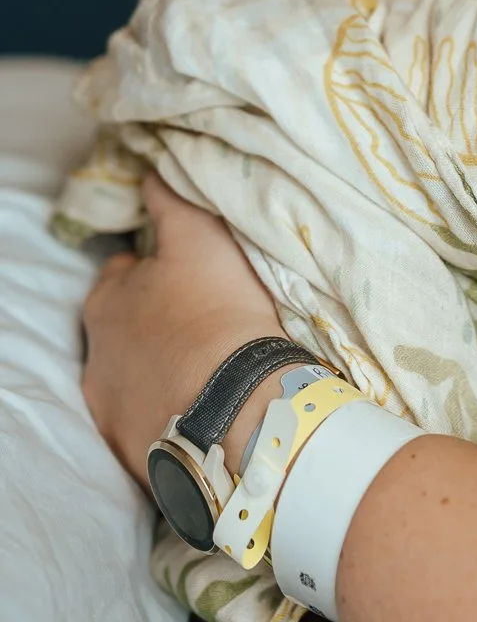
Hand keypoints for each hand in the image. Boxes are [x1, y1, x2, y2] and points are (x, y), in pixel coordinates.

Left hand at [83, 176, 283, 484]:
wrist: (237, 405)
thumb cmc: (219, 311)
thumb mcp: (201, 236)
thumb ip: (171, 201)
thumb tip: (149, 172)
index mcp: (106, 301)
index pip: (124, 275)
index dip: (157, 271)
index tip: (190, 277)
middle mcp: (95, 356)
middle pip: (122, 330)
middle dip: (151, 325)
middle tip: (201, 324)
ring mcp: (110, 408)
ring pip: (132, 379)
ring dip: (158, 371)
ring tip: (206, 370)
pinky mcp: (130, 449)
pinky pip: (148, 424)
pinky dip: (167, 413)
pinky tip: (201, 407)